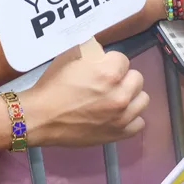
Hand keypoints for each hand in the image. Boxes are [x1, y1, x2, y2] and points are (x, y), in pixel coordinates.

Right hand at [19, 47, 146, 147]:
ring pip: (142, 99)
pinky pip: (140, 122)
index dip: (110, 61)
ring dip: (130, 96)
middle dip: (123, 77)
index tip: (100, 66)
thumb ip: (89, 52)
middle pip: (137, 78)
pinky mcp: (120, 133)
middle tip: (107, 82)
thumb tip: (100, 50)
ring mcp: (122, 116)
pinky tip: (116, 114)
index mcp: (108, 73)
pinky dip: (130, 117)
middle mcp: (120, 94)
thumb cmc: (51, 87)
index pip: (123, 59)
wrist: (41, 117)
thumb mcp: (67, 59)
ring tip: (114, 97)